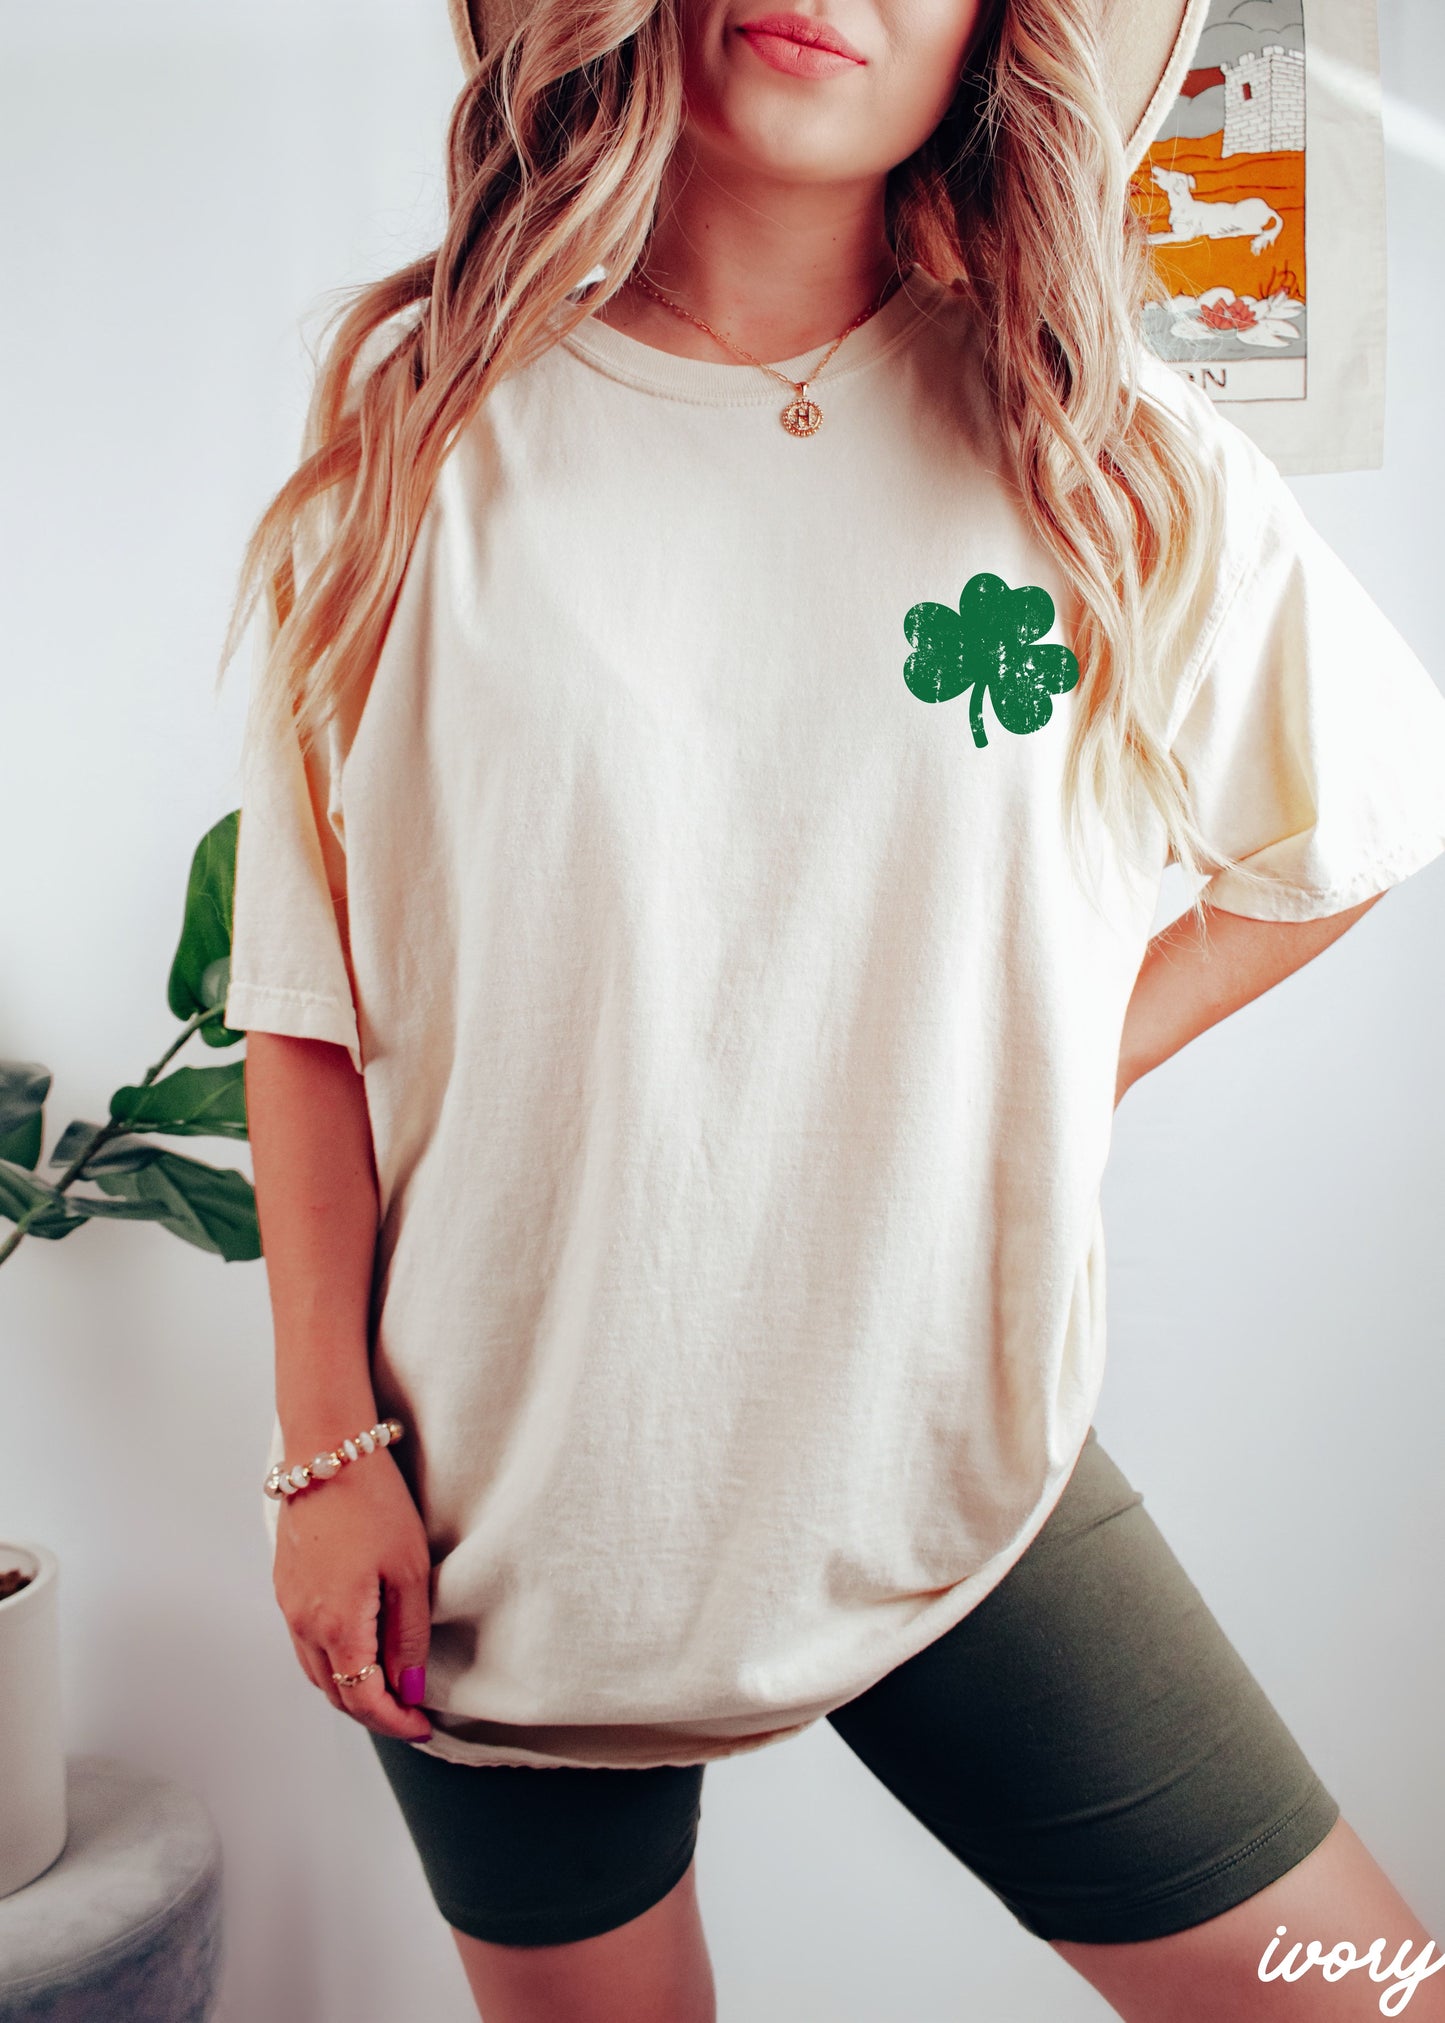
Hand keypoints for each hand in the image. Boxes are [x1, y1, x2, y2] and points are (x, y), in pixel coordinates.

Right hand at [273, 1447, 433, 1742]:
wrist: (328, 1453)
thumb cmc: (375, 1505)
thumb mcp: (410, 1572)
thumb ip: (409, 1638)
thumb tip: (409, 1689)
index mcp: (337, 1627)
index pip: (364, 1701)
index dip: (395, 1722)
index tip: (423, 1726)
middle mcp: (303, 1625)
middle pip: (336, 1695)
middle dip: (374, 1712)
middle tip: (411, 1712)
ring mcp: (288, 1607)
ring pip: (316, 1673)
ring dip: (351, 1690)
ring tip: (389, 1687)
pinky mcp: (284, 1587)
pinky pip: (305, 1645)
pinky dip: (333, 1663)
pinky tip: (359, 1651)